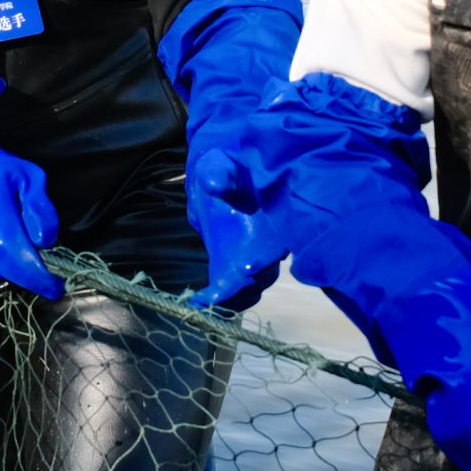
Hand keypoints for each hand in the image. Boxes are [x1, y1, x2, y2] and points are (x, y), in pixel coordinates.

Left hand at [186, 147, 284, 309]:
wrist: (222, 179)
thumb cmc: (225, 169)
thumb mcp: (221, 166)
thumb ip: (219, 174)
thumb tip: (214, 185)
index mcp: (272, 221)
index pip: (273, 245)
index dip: (261, 257)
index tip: (243, 268)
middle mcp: (269, 245)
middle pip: (262, 276)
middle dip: (240, 290)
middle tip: (214, 298)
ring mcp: (257, 260)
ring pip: (251, 289)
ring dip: (230, 301)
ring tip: (203, 305)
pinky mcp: (239, 269)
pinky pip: (237, 292)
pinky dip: (221, 300)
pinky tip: (198, 302)